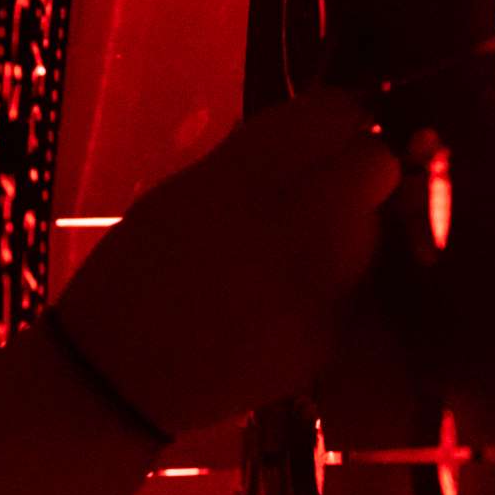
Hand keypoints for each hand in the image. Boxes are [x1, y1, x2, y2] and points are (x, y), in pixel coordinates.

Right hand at [45, 87, 401, 437]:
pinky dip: (328, 291)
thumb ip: (253, 158)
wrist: (119, 381)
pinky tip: (278, 308)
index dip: (338, 118)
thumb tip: (320, 132)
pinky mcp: (329, 336)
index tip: (328, 132)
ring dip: (344, 232)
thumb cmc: (137, 274)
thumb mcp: (180, 193)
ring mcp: (318, 284)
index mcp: (241, 176)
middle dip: (357, 171)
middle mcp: (291, 221)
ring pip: (369, 231)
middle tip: (324, 190)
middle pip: (375, 167)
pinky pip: (350, 291)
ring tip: (287, 259)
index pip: (337, 113)